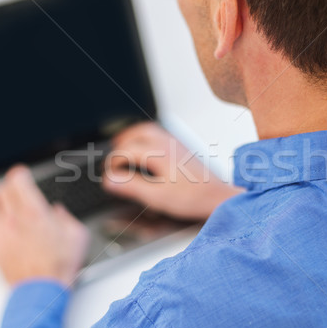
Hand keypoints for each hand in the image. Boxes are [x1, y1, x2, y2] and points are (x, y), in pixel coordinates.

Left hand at [0, 166, 89, 286]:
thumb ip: (67, 217)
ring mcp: (0, 233)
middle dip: (9, 185)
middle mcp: (14, 219)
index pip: (18, 181)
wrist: (42, 289)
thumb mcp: (77, 235)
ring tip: (2, 200)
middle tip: (15, 187)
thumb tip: (58, 212)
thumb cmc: (59, 266)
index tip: (23, 174)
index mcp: (35, 213)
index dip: (20, 174)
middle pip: (3, 190)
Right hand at [102, 122, 242, 220]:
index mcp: (158, 153)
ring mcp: (176, 144)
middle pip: (136, 133)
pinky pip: (160, 134)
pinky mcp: (183, 148)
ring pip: (149, 130)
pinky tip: (147, 149)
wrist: (218, 197)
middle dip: (120, 144)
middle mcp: (167, 144)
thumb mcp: (157, 196)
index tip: (108, 175)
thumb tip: (111, 180)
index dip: (112, 162)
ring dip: (133, 136)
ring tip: (124, 147)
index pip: (126, 150)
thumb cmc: (194, 197)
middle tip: (112, 158)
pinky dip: (147, 138)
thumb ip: (132, 187)